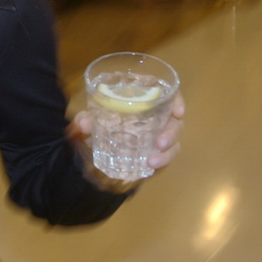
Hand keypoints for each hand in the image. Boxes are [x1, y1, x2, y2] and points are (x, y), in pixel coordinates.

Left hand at [69, 92, 184, 191]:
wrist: (96, 144)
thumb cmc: (99, 121)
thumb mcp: (91, 119)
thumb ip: (85, 119)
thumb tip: (83, 124)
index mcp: (144, 99)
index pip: (167, 93)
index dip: (177, 100)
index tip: (178, 112)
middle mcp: (156, 115)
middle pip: (174, 121)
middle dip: (171, 132)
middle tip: (159, 143)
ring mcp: (158, 134)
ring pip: (174, 141)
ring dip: (168, 153)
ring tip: (152, 161)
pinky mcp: (157, 151)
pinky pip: (166, 156)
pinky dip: (162, 162)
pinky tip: (152, 168)